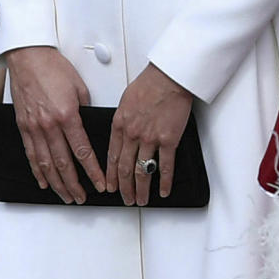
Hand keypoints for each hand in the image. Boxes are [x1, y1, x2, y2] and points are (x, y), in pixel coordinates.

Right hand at [5, 46, 105, 202]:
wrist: (27, 56)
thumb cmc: (53, 67)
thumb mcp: (79, 86)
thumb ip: (85, 109)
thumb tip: (88, 126)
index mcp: (67, 115)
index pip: (82, 151)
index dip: (92, 171)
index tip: (100, 184)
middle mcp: (49, 124)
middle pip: (63, 163)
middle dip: (74, 184)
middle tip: (81, 198)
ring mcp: (34, 127)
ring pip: (45, 163)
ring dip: (56, 183)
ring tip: (65, 196)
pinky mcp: (23, 125)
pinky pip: (30, 154)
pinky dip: (37, 171)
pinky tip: (43, 181)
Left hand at [107, 63, 192, 204]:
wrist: (168, 78)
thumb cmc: (149, 84)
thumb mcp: (125, 101)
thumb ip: (122, 120)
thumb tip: (121, 133)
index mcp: (119, 125)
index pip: (111, 156)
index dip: (110, 175)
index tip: (110, 186)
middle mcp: (132, 135)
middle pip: (124, 169)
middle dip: (124, 188)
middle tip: (125, 199)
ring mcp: (150, 139)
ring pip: (142, 171)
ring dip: (141, 189)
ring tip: (141, 200)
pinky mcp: (168, 140)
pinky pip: (165, 166)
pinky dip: (165, 182)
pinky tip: (164, 191)